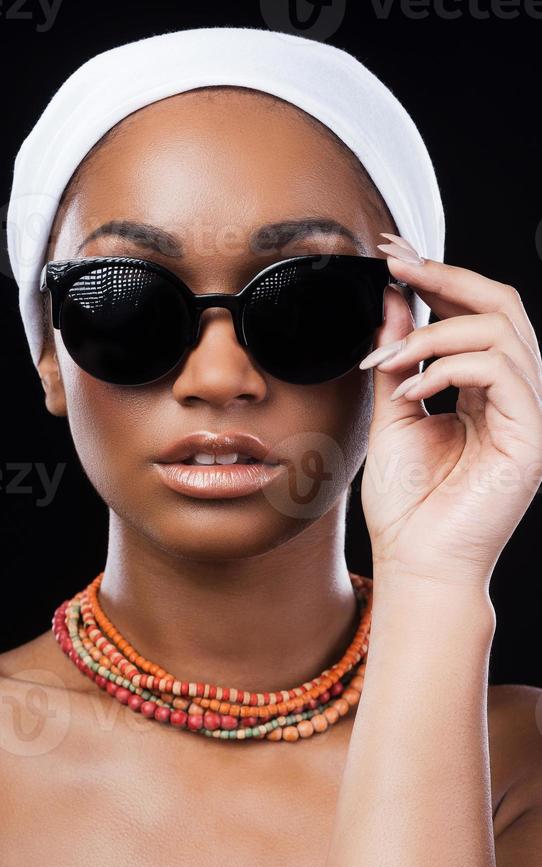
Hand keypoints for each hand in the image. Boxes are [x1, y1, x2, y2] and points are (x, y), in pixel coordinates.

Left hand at [359, 234, 541, 587]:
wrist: (414, 562)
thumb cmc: (406, 502)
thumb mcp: (392, 415)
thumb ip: (395, 360)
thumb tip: (390, 302)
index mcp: (484, 390)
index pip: (474, 314)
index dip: (438, 277)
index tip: (391, 254)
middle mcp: (514, 396)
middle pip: (501, 305)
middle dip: (445, 277)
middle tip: (395, 265)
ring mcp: (528, 415)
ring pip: (501, 331)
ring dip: (434, 333)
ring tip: (388, 361)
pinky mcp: (531, 437)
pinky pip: (501, 372)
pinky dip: (448, 368)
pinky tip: (409, 390)